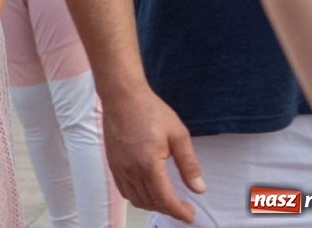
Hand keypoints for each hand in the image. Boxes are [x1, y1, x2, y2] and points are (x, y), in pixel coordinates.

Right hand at [101, 86, 203, 221]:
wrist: (121, 96)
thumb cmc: (151, 111)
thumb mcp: (178, 135)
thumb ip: (189, 165)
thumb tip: (199, 189)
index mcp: (149, 164)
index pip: (164, 199)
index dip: (179, 212)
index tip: (190, 215)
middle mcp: (131, 170)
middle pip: (150, 202)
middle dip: (168, 209)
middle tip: (183, 206)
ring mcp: (119, 167)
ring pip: (136, 199)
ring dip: (153, 205)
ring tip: (167, 199)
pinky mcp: (112, 163)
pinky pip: (124, 190)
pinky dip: (137, 197)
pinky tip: (147, 190)